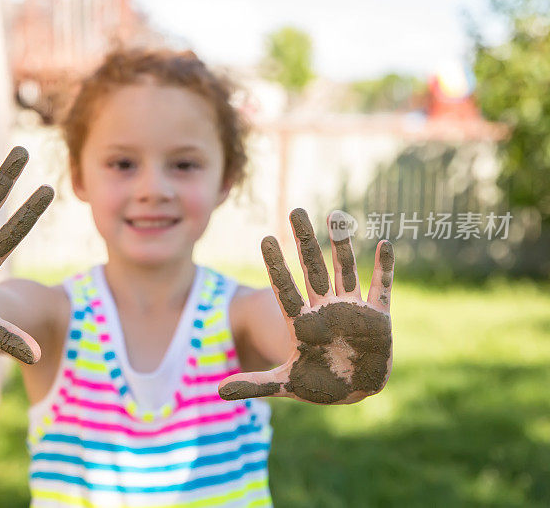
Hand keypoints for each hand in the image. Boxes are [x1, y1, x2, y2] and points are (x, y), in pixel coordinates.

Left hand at [218, 208, 393, 404]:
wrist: (353, 391)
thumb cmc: (318, 385)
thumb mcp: (284, 385)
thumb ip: (254, 385)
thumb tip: (219, 391)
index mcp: (302, 322)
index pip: (285, 288)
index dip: (276, 265)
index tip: (266, 238)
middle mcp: (325, 309)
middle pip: (313, 269)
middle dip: (306, 241)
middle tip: (297, 211)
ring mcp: (351, 310)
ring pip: (345, 271)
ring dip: (342, 246)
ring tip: (336, 216)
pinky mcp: (378, 318)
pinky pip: (382, 288)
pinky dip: (384, 268)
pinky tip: (383, 245)